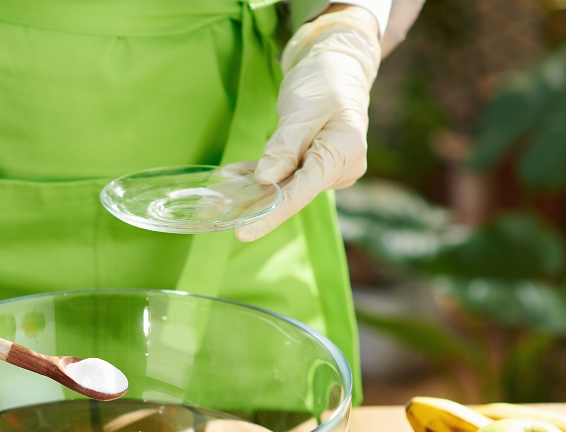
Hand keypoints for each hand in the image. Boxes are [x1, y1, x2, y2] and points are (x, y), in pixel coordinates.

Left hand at [236, 5, 380, 241]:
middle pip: (294, 193)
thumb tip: (266, 181)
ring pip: (288, 185)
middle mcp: (341, 168)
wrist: (340, 64)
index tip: (243, 232)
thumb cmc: (325, 80)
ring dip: (257, 185)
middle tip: (221, 206)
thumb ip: (284, 148)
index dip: (271, 214)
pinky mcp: (318, 165)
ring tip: (227, 181)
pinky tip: (237, 172)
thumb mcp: (301, 111)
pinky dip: (263, 174)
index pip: (302, 192)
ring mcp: (330, 169)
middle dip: (259, 201)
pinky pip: (288, 175)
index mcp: (344, 153)